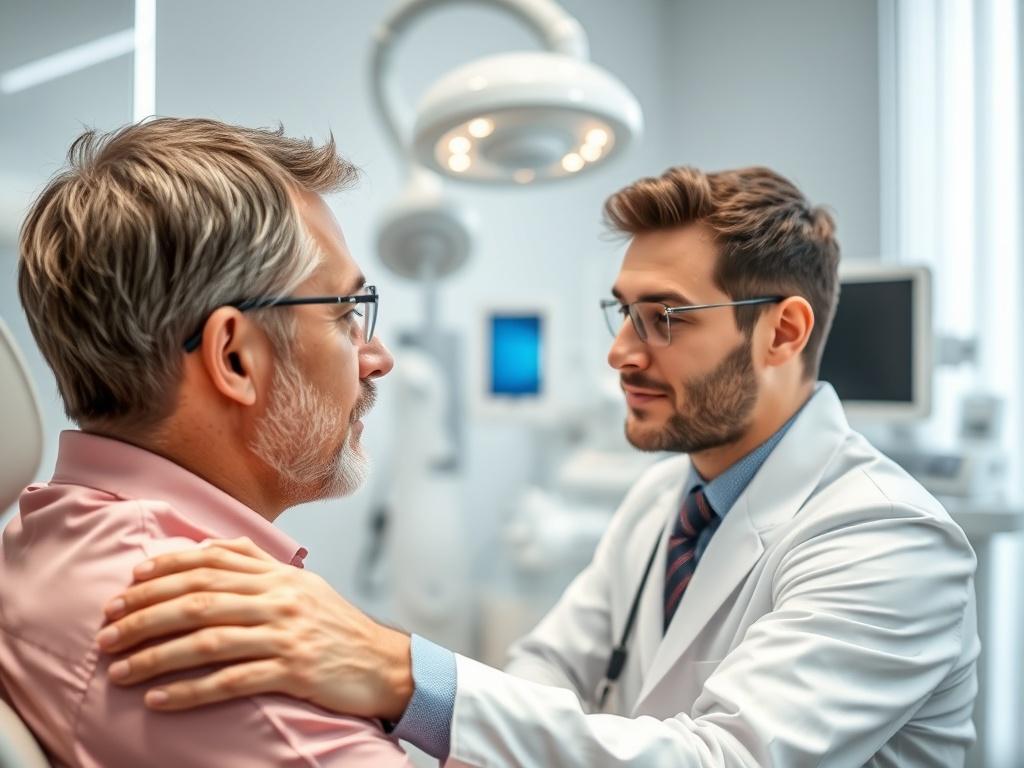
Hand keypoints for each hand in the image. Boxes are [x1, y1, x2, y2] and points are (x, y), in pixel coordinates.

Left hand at [96, 537, 412, 718]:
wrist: (383, 663)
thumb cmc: (335, 626)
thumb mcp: (301, 585)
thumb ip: (259, 565)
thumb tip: (213, 546)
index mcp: (277, 575)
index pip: (210, 564)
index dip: (164, 571)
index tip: (128, 585)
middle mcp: (279, 599)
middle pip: (199, 600)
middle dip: (145, 614)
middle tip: (106, 629)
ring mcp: (286, 634)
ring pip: (207, 640)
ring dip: (156, 654)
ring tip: (118, 667)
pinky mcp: (292, 670)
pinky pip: (231, 680)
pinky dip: (189, 690)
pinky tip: (158, 697)